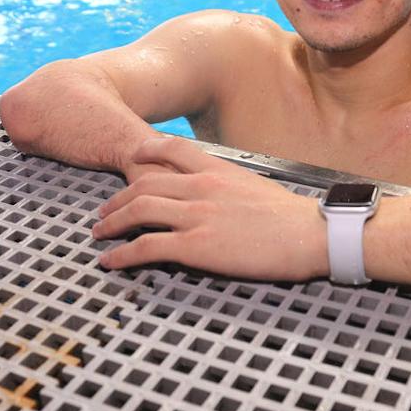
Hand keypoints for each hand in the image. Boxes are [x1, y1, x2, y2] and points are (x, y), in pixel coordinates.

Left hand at [91, 136, 327, 281]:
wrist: (311, 235)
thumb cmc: (293, 218)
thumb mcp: (255, 188)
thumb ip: (227, 188)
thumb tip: (215, 198)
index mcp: (217, 170)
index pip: (169, 149)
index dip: (143, 152)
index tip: (129, 160)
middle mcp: (201, 187)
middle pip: (142, 184)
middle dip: (116, 199)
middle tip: (104, 212)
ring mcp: (196, 215)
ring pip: (137, 211)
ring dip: (111, 224)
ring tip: (99, 235)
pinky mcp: (194, 246)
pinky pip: (145, 247)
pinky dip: (121, 255)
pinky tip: (110, 262)